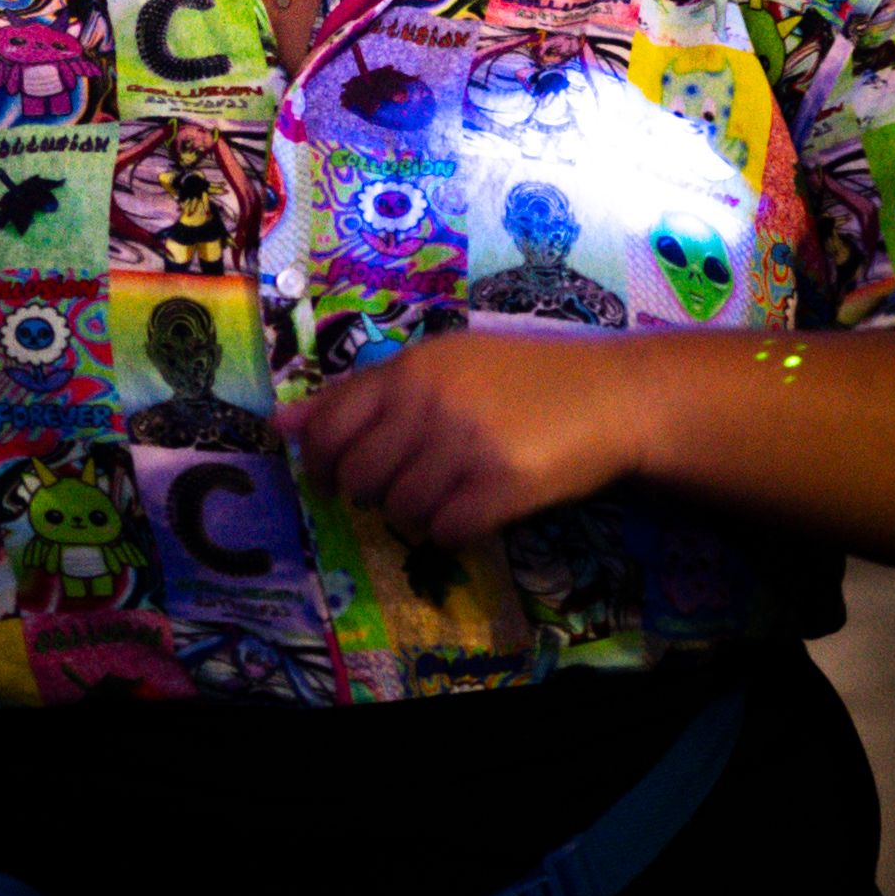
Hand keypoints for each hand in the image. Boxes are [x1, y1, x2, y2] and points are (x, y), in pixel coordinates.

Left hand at [282, 329, 666, 546]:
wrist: (613, 395)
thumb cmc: (526, 375)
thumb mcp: (445, 363)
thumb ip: (363, 392)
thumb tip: (281, 425)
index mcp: (413, 368)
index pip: (331, 426)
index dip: (323, 461)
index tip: (334, 476)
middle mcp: (432, 404)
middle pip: (359, 477)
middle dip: (370, 493)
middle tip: (402, 484)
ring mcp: (466, 446)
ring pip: (399, 510)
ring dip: (415, 513)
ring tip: (447, 491)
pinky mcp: (501, 487)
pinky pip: (444, 531)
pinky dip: (451, 529)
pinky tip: (474, 508)